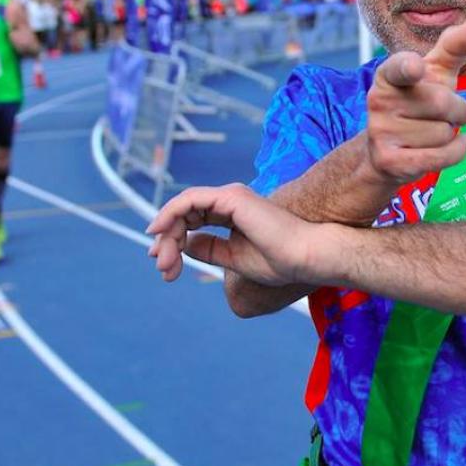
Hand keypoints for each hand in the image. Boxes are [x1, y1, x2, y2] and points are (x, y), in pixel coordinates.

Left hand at [146, 183, 323, 286]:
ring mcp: (231, 196)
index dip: (173, 238)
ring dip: (167, 233)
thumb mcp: (234, 258)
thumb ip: (210, 249)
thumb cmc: (281, 260)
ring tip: (164, 262)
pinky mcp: (231, 197)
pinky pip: (190, 200)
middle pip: (185, 213)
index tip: (164, 264)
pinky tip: (160, 231)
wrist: (306, 258)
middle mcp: (231, 200)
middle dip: (167, 240)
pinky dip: (170, 214)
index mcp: (234, 212)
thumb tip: (185, 245)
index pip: (194, 219)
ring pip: (184, 207)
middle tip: (163, 269)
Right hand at [364, 18, 465, 183]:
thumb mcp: (436, 73)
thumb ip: (454, 47)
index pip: (399, 68)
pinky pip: (440, 157)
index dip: (409, 68)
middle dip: (459, 110)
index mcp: (389, 74)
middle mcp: (379, 100)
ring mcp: (381, 131)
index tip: (416, 68)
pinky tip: (457, 144)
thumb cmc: (418, 101)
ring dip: (451, 134)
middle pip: (441, 103)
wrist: (386, 149)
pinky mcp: (389, 160)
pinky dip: (456, 151)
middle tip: (452, 113)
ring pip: (443, 133)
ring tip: (434, 131)